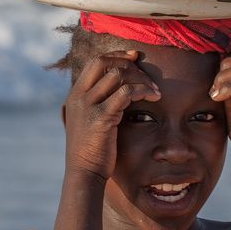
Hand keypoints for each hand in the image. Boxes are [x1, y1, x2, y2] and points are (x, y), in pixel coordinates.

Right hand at [64, 50, 160, 180]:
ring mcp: (88, 106)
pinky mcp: (101, 118)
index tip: (134, 57)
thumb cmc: (91, 151)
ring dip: (141, 79)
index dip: (116, 55)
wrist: (84, 173)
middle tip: (147, 74)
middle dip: (128, 63)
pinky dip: (142, 91)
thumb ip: (95, 105)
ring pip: (117, 75)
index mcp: (75, 95)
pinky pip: (125, 93)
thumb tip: (113, 92)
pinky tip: (153, 98)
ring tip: (155, 91)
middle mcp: (79, 97)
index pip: (95, 62)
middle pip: (104, 62)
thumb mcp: (87, 122)